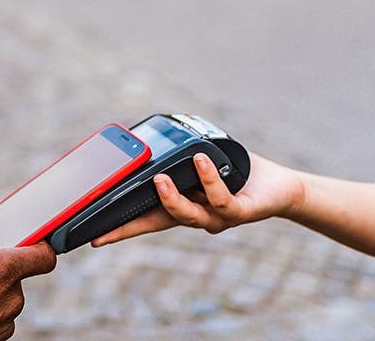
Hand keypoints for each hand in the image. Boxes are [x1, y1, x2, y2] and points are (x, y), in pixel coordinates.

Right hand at [91, 152, 305, 244]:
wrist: (280, 186)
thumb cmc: (238, 172)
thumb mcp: (200, 161)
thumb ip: (177, 157)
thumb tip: (147, 138)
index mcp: (182, 205)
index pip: (144, 218)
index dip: (119, 228)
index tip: (93, 236)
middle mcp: (196, 216)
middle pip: (156, 225)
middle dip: (128, 230)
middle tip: (103, 230)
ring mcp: (216, 218)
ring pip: (188, 215)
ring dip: (171, 199)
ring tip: (159, 179)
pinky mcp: (240, 213)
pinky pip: (220, 198)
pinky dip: (208, 178)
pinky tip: (200, 160)